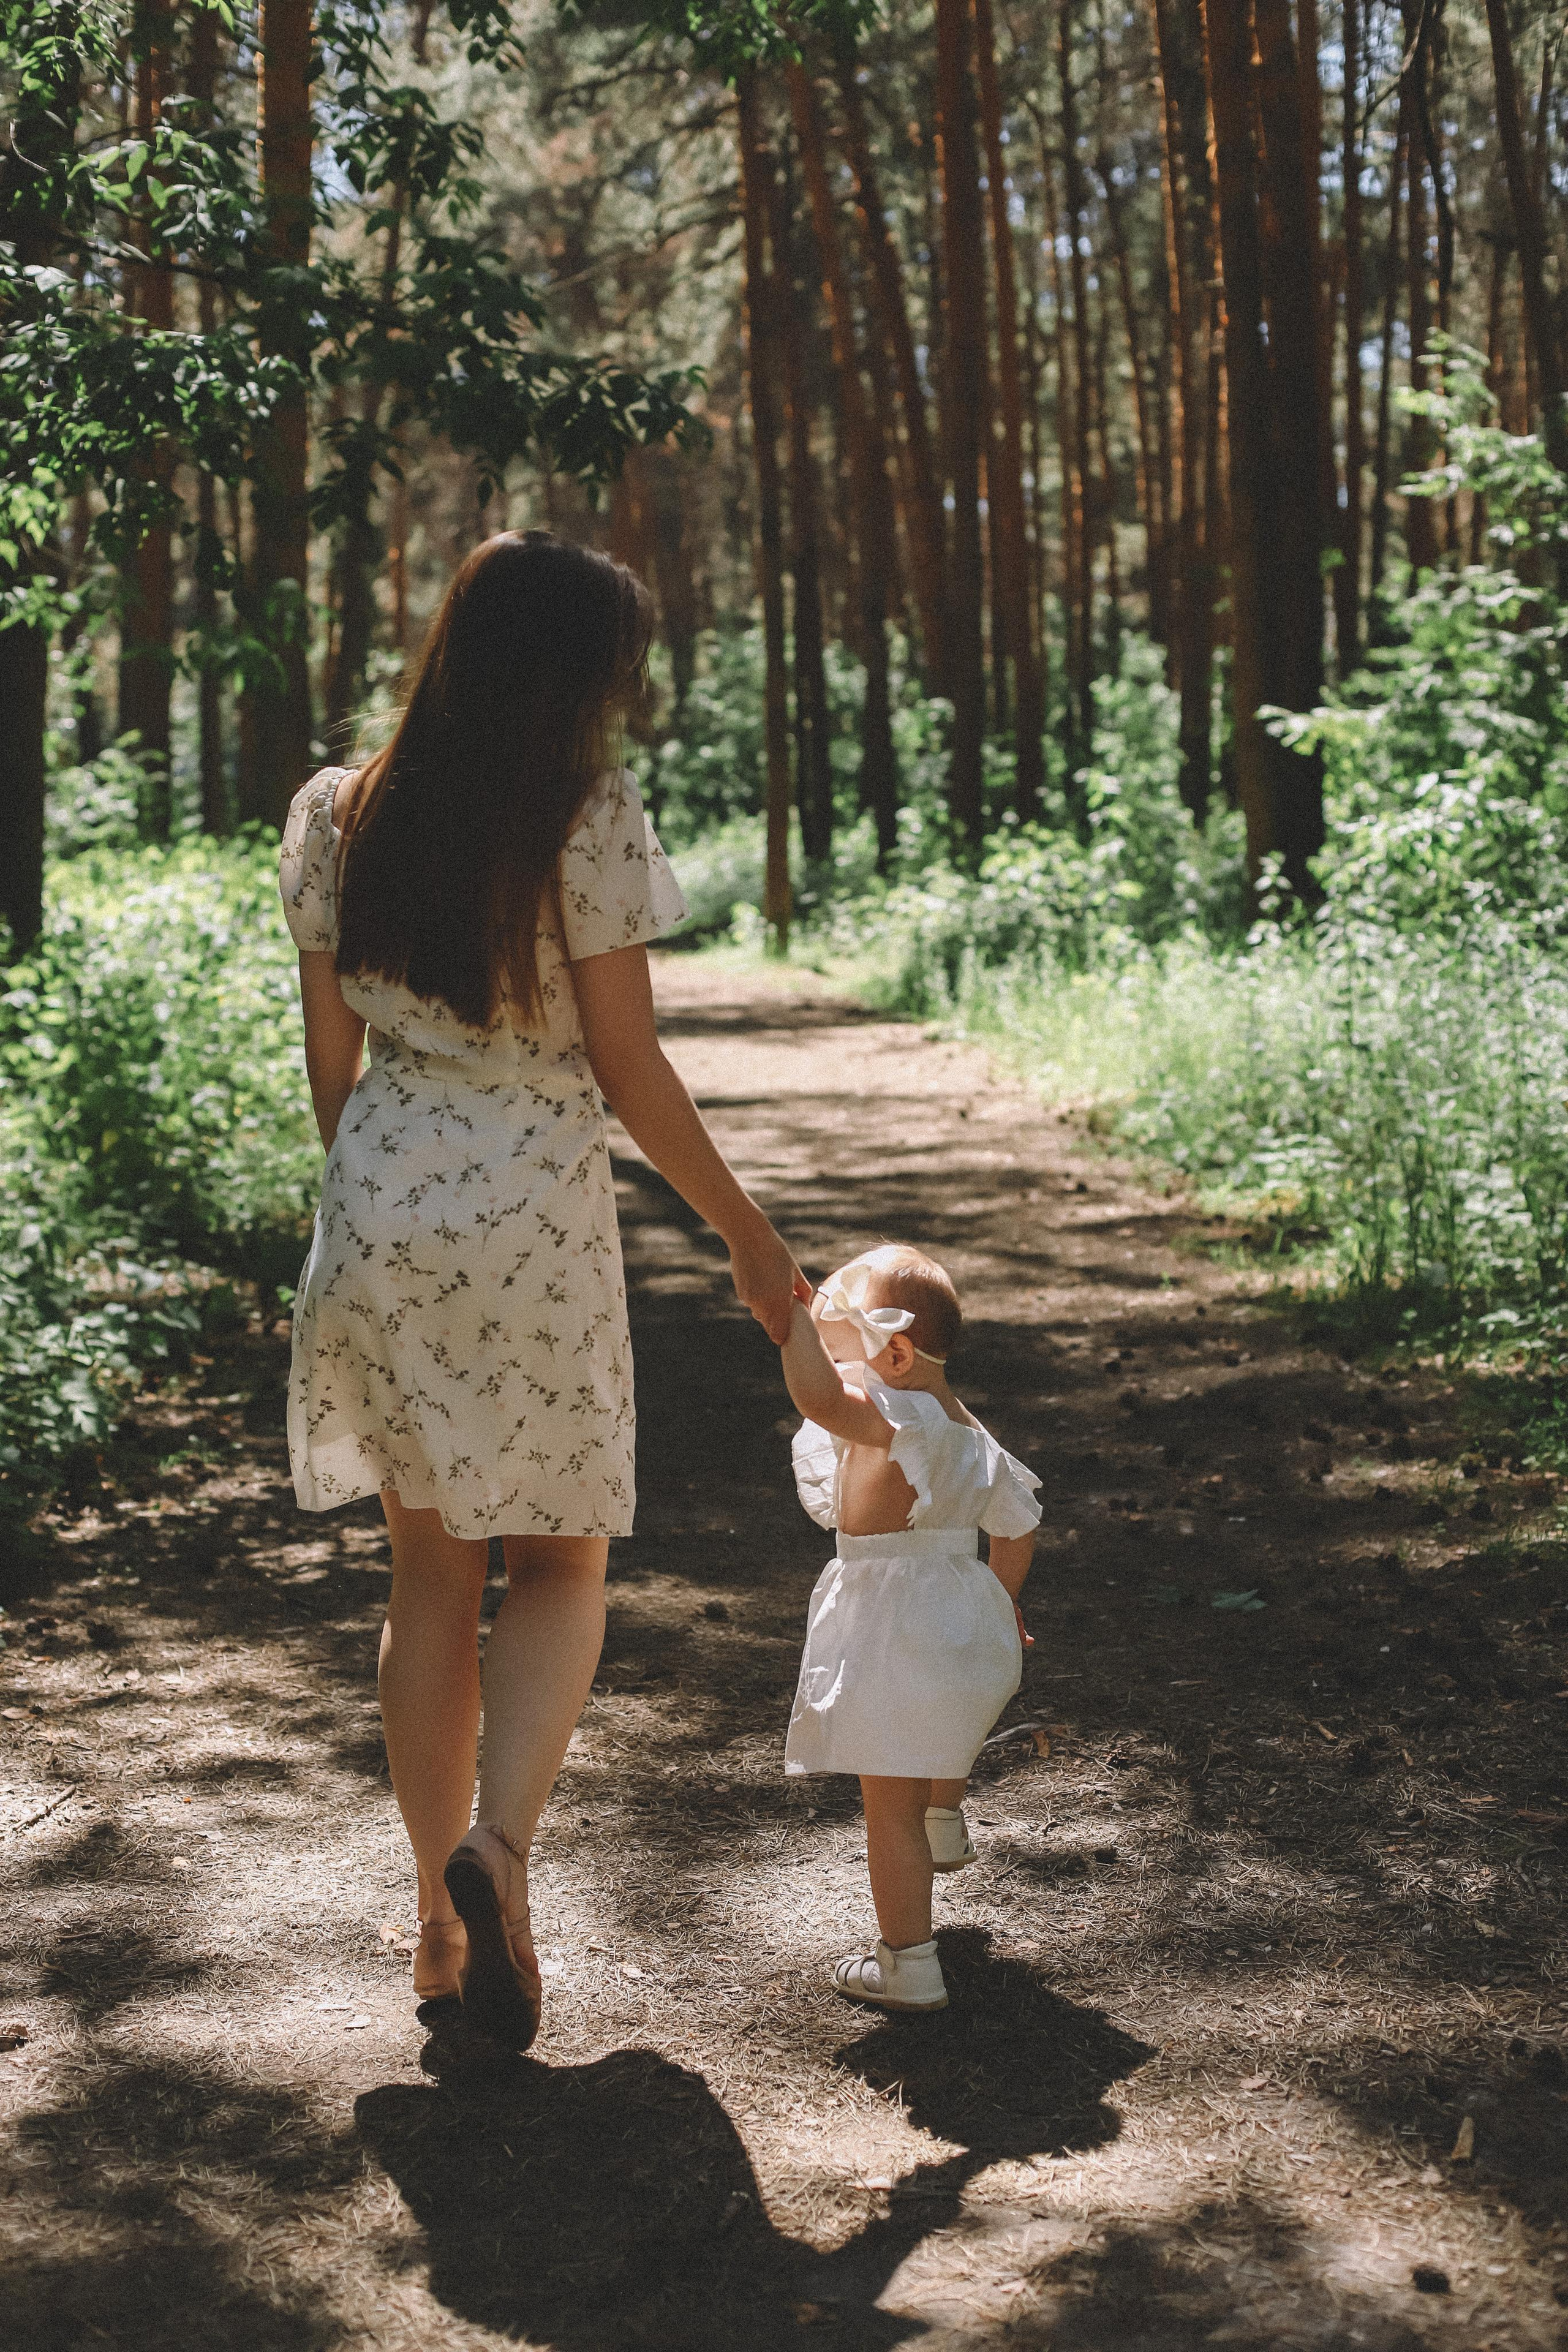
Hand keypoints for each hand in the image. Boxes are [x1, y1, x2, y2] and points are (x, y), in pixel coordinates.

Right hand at [729, 1221, 804, 1344]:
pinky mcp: (741, 1293)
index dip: (783, 1336)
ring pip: (759, 1314)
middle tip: (784, 1303)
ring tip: (771, 1287)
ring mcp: (749, 1300)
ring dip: (766, 1308)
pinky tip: (760, 1280)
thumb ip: (803, 1294)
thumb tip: (804, 1307)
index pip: (778, 1335)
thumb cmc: (777, 1254)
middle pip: (768, 1325)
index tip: (788, 1330)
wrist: (749, 1238)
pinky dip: (756, 1298)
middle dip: (776, 1320)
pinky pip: (751, 1303)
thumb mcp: (795, 1273)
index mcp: (779, 1301)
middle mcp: (762, 1304)